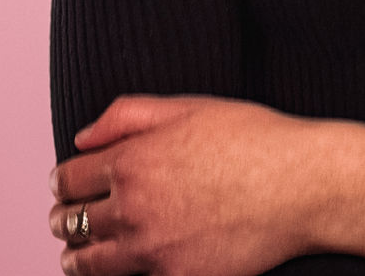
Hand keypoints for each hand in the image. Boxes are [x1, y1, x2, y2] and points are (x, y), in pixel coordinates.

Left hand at [48, 94, 331, 274]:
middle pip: (72, 222)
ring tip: (78, 254)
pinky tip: (125, 267)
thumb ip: (128, 114)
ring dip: (78, 256)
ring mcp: (152, 250)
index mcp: (133, 160)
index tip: (66, 184)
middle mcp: (134, 208)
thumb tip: (82, 138)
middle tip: (67, 218)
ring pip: (89, 263)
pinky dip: (119, 275)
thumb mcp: (190, 105)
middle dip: (65, 217)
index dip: (63, 180)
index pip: (69, 178)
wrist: (301, 185)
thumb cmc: (253, 138)